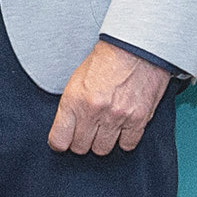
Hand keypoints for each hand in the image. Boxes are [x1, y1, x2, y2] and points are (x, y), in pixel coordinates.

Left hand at [49, 41, 166, 155]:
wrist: (135, 47)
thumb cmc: (106, 60)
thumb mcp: (76, 80)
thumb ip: (71, 108)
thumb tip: (67, 130)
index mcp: (74, 100)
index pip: (59, 140)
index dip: (61, 143)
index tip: (64, 141)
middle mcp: (94, 112)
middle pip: (81, 148)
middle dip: (83, 140)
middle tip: (89, 128)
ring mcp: (116, 117)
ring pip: (102, 149)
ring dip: (103, 140)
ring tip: (106, 125)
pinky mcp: (138, 119)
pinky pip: (127, 145)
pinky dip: (124, 139)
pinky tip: (123, 126)